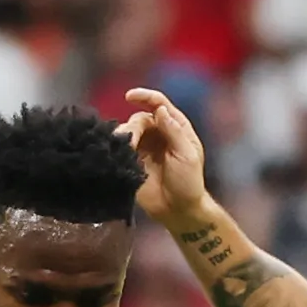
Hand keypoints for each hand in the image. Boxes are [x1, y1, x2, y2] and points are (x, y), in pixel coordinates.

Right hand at [118, 86, 215, 230]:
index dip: (145, 96)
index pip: (159, 104)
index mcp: (176, 128)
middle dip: (134, 126)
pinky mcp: (132, 162)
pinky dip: (117, 148)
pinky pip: (121, 148)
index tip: (129, 96)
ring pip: (128, 131)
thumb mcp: (186, 155)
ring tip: (125, 151)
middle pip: (140, 118)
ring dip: (125, 137)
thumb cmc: (188, 182)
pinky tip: (117, 154)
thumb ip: (174, 131)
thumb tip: (160, 110)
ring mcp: (144, 148)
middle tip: (130, 141)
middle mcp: (158, 134)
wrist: (177, 209)